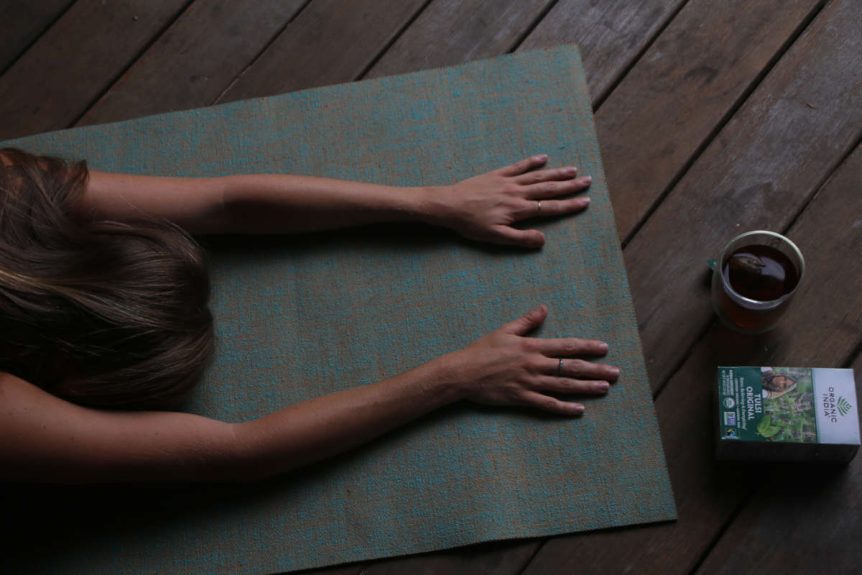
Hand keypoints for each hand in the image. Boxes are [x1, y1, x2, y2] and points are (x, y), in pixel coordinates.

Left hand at [424, 155, 591, 247]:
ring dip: (556, 172)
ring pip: (537, 176)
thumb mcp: (496, 237)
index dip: (569, 205)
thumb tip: (543, 240)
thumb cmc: (471, 224)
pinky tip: (543, 158)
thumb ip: (521, 239)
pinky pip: (518, 166)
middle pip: (549, 188)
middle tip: (587, 180)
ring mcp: (508, 181)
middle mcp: (517, 193)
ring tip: (573, 169)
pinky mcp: (497, 175)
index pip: (550, 208)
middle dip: (569, 186)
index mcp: (519, 209)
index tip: (585, 201)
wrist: (449, 205)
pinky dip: (532, 162)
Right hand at [438, 305, 618, 415]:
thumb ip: (527, 321)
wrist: (462, 373)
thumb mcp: (505, 331)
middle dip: (596, 370)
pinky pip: (547, 404)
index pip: (566, 346)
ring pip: (564, 385)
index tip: (604, 348)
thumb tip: (544, 308)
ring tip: (605, 388)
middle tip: (616, 373)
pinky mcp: (521, 398)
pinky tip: (580, 410)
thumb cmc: (482, 351)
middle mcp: (534, 364)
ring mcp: (529, 382)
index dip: (587, 347)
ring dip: (586, 387)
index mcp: (532, 347)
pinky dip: (564, 407)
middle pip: (571, 367)